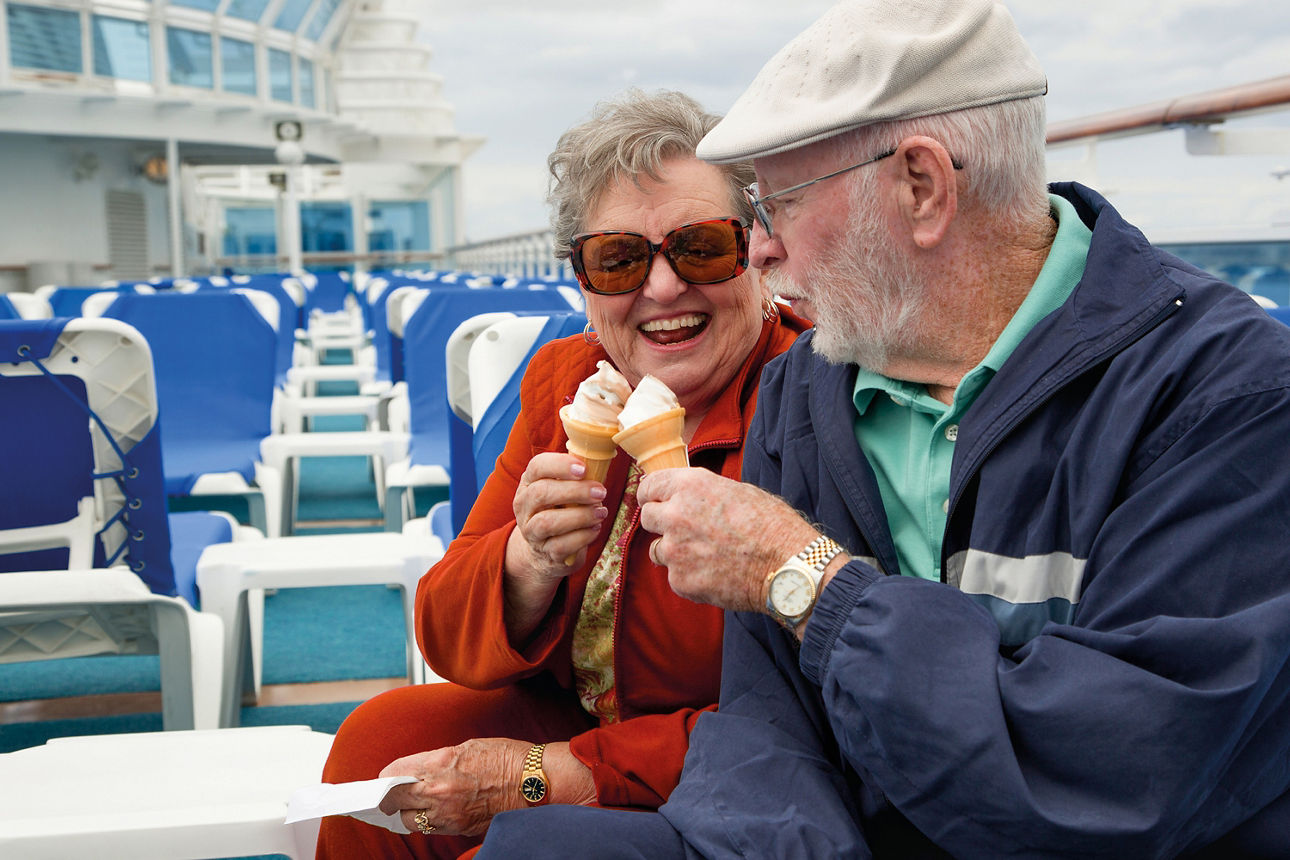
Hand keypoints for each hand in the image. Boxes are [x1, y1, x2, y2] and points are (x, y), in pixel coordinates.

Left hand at [378, 738, 524, 836]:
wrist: (534, 781)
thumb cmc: (506, 757)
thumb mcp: (466, 747)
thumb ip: (437, 760)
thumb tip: (418, 771)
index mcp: (439, 763)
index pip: (393, 774)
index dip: (387, 776)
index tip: (388, 776)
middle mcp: (439, 791)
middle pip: (394, 801)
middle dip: (390, 797)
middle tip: (391, 793)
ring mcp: (448, 814)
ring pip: (409, 821)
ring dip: (409, 812)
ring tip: (416, 803)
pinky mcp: (459, 829)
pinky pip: (431, 828)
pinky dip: (429, 821)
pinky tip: (435, 811)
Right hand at [508, 452, 608, 579]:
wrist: (545, 549)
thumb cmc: (560, 510)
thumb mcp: (561, 490)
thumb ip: (575, 477)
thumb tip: (600, 462)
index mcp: (529, 483)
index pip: (536, 467)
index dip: (560, 465)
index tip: (583, 469)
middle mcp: (524, 506)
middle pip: (542, 493)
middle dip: (575, 491)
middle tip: (601, 491)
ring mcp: (531, 531)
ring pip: (548, 522)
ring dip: (580, 516)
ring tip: (601, 512)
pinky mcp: (544, 553)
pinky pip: (561, 546)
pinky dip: (582, 537)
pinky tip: (595, 529)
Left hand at [637, 468, 818, 612]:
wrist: (788, 567)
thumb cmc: (772, 526)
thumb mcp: (739, 492)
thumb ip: (704, 493)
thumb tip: (690, 498)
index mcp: (690, 487)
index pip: (649, 486)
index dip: (651, 495)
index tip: (653, 501)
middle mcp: (676, 516)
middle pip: (647, 517)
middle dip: (662, 523)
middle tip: (684, 531)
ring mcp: (675, 551)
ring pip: (657, 550)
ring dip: (674, 552)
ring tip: (706, 555)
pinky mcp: (680, 581)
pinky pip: (675, 576)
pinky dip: (690, 576)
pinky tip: (715, 574)